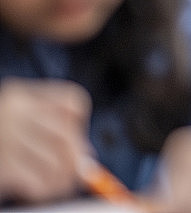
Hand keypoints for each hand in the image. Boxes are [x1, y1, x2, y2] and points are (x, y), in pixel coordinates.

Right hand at [0, 78, 91, 202]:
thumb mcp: (11, 123)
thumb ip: (44, 130)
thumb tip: (86, 158)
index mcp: (19, 95)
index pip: (73, 101)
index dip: (79, 123)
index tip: (73, 141)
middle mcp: (14, 113)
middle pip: (69, 136)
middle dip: (76, 159)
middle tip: (73, 174)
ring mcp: (7, 140)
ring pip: (59, 162)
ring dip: (61, 180)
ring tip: (53, 185)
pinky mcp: (2, 167)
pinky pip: (40, 182)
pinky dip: (43, 191)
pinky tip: (33, 191)